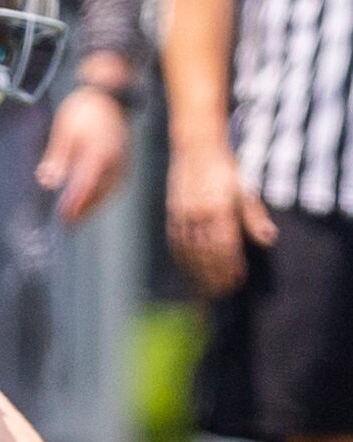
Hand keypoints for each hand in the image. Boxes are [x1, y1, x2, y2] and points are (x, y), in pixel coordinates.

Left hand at [37, 83, 131, 223]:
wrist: (108, 95)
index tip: (63, 216)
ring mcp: (122, 161)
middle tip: (67, 223)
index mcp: (99, 153)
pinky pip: (113, 183)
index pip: (86, 185)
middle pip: (99, 192)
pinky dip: (101, 195)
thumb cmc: (83, 110)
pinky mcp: (124, 161)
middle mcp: (114, 160)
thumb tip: (48, 181)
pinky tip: (89, 201)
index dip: (75, 203)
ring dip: (92, 204)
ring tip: (76, 217)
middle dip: (83, 209)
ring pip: (108, 190)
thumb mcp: (64, 130)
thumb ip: (57, 157)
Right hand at [167, 139, 274, 297]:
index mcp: (219, 209)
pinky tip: (189, 270)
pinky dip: (182, 260)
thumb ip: (255, 216)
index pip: (225, 246)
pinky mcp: (172, 214)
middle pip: (206, 253)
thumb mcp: (246, 189)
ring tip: (207, 288)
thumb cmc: (226, 170)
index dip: (230, 266)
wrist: (195, 149)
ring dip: (198, 272)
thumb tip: (269, 240)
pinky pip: (176, 243)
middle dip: (215, 275)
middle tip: (223, 292)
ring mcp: (182, 216)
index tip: (237, 281)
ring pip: (189, 251)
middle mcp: (198, 215)